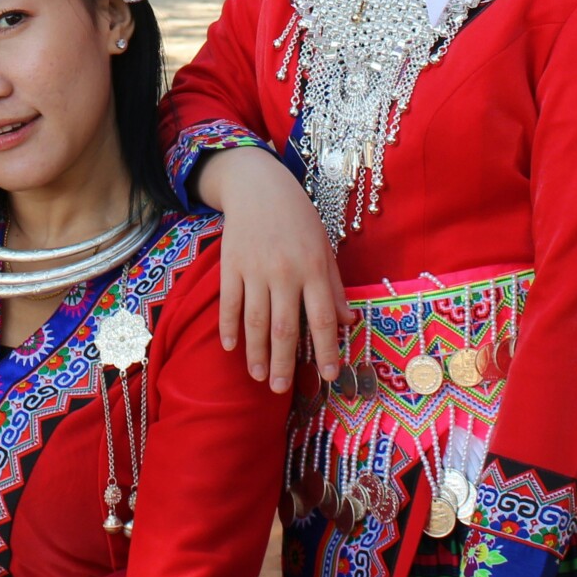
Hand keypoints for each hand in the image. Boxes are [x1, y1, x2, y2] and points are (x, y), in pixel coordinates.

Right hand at [196, 146, 349, 392]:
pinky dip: (229, 327)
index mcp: (314, 269)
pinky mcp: (231, 265)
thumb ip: (334, 287)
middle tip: (281, 389)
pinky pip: (229, 303)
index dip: (325, 351)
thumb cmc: (298, 219)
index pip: (322, 319)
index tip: (328, 376)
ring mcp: (255, 269)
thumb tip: (348, 323)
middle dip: (283, 363)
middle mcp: (285, 272)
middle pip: (285, 328)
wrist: (259, 186)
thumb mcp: (324, 248)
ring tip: (259, 377)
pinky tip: (231, 348)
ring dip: (256, 353)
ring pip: (256, 321)